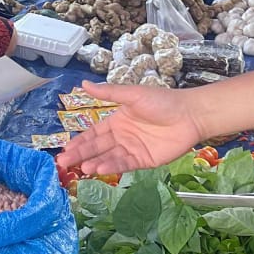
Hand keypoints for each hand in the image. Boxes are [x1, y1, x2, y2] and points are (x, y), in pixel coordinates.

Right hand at [56, 81, 203, 174]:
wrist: (189, 115)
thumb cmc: (161, 101)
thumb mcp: (132, 95)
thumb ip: (109, 93)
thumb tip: (83, 84)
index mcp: (117, 121)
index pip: (94, 134)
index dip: (79, 142)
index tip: (65, 150)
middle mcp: (122, 137)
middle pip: (98, 148)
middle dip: (81, 155)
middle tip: (64, 163)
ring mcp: (133, 150)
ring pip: (109, 158)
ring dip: (95, 163)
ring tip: (82, 169)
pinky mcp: (144, 160)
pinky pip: (125, 164)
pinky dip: (112, 167)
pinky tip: (100, 169)